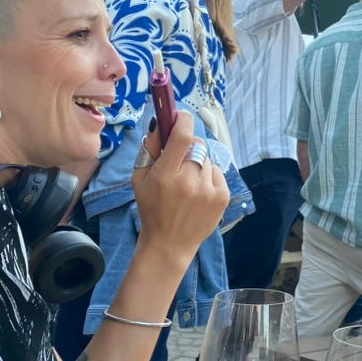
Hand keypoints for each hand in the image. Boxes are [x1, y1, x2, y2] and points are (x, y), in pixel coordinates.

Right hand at [131, 111, 229, 259]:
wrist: (170, 243)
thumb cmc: (151, 208)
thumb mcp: (139, 179)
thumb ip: (149, 149)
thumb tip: (160, 123)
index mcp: (166, 175)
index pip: (182, 136)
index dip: (183, 120)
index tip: (181, 116)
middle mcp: (190, 181)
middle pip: (197, 144)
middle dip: (188, 146)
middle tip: (179, 159)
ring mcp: (209, 190)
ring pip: (207, 158)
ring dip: (198, 163)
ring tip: (188, 183)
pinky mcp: (223, 196)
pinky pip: (217, 171)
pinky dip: (208, 176)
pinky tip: (198, 192)